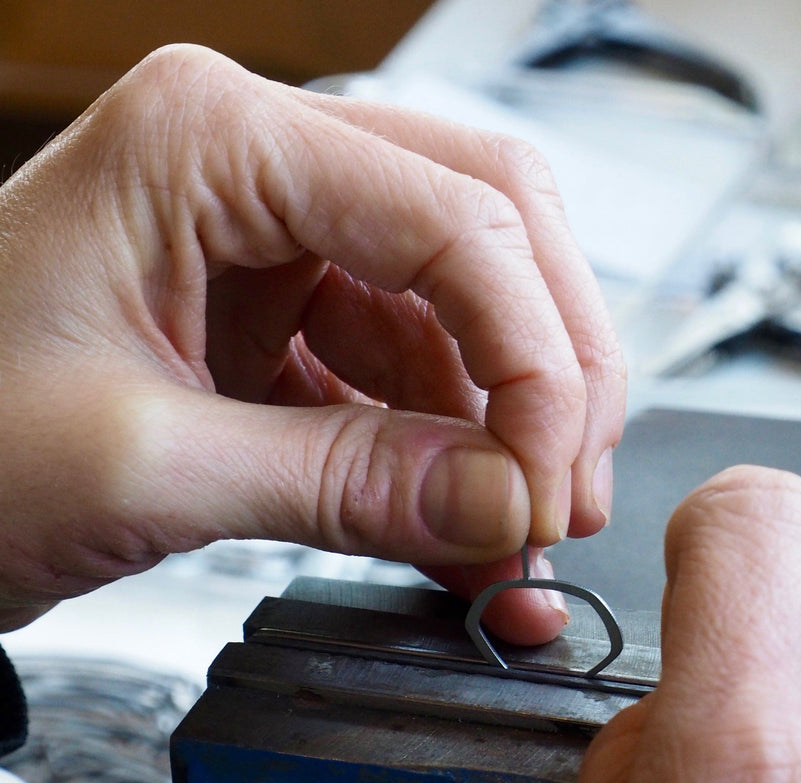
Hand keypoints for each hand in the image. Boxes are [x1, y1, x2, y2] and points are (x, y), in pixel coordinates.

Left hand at [0, 45, 624, 634]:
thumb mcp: (144, 469)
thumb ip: (341, 483)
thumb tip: (505, 503)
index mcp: (211, 139)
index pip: (456, 217)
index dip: (536, 356)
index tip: (551, 478)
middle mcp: (261, 168)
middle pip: (490, 235)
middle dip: (551, 369)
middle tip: (570, 489)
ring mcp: (280, 244)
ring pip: (464, 314)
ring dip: (508, 430)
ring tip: (522, 538)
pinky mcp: (286, 321)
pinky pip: (410, 377)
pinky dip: (451, 459)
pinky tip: (468, 531)